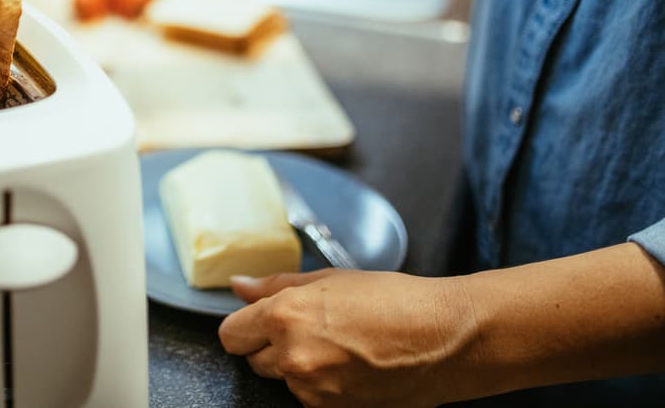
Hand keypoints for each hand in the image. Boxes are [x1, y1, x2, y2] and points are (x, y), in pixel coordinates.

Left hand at [219, 270, 473, 407]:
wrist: (445, 339)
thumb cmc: (394, 300)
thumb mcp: (330, 280)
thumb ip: (274, 285)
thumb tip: (238, 286)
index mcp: (285, 316)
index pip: (231, 335)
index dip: (245, 328)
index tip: (259, 323)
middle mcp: (293, 356)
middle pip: (253, 360)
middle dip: (272, 346)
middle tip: (310, 329)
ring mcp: (313, 390)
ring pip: (283, 380)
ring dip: (298, 367)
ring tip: (338, 346)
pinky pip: (309, 398)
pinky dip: (322, 386)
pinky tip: (350, 367)